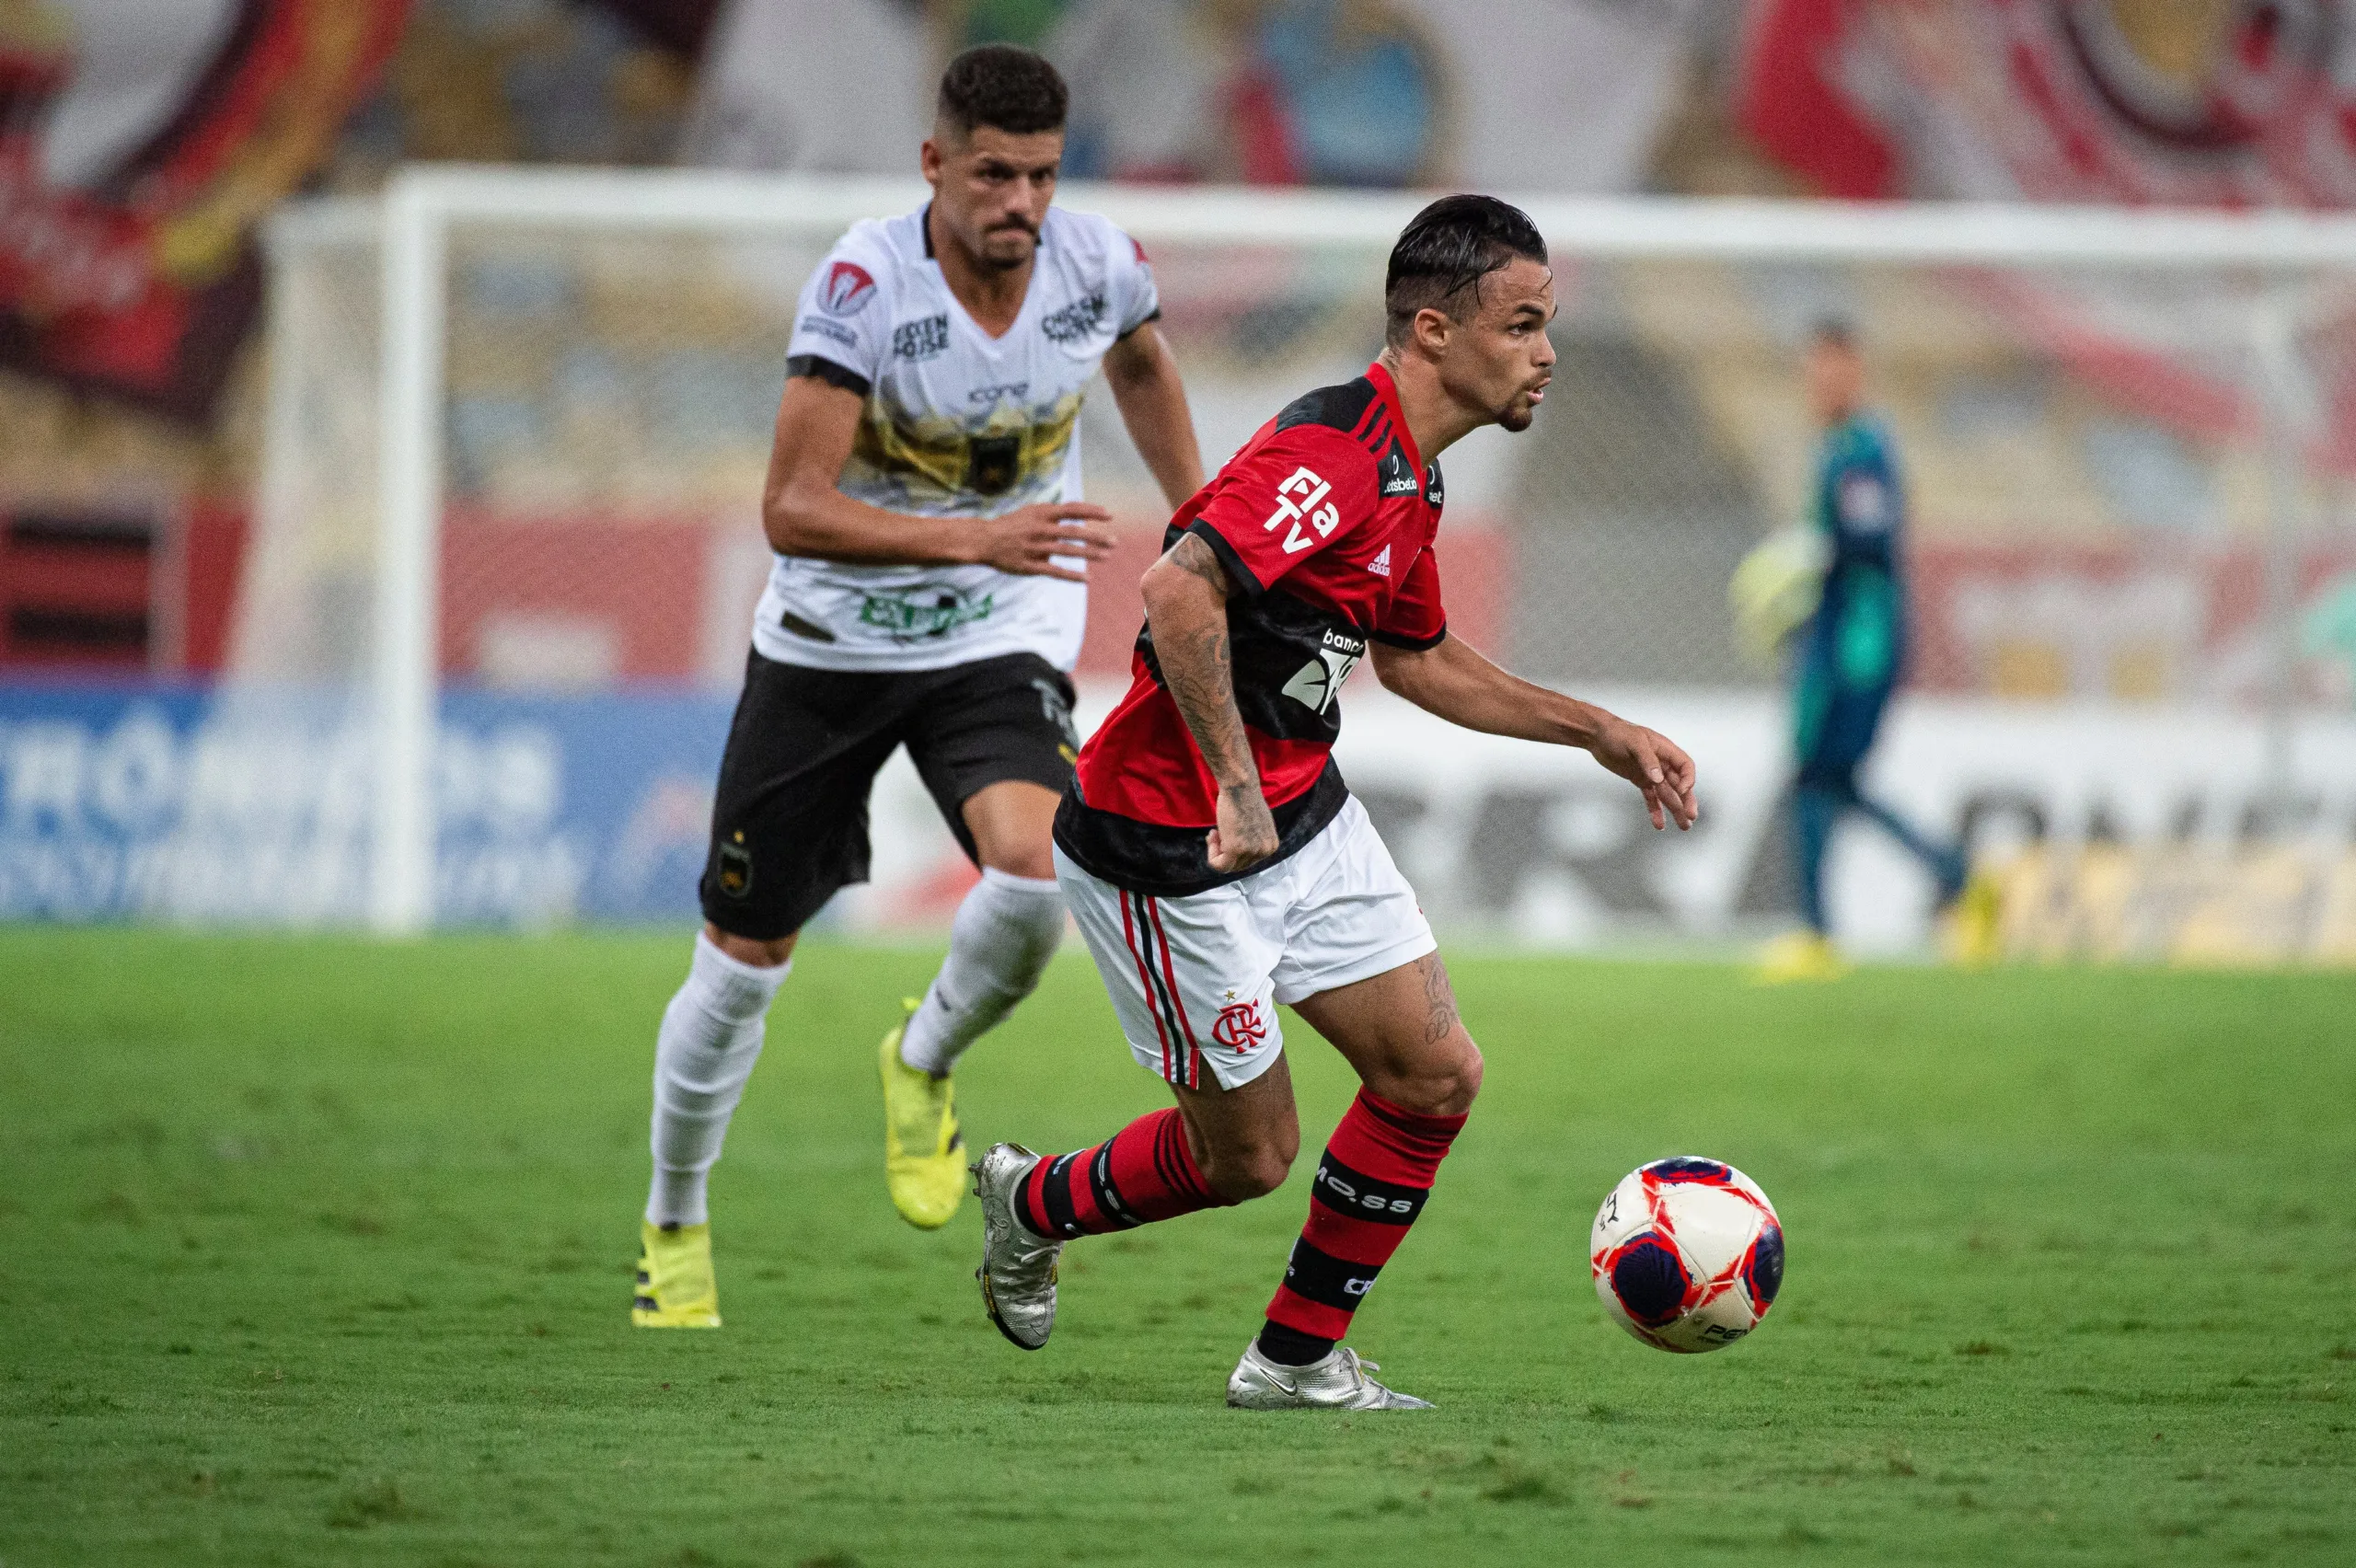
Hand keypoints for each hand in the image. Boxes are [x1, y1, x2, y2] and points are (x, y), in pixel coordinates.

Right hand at [966, 502, 1117, 582]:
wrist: (983, 540)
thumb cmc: (1012, 525)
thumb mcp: (1032, 513)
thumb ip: (1055, 516)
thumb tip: (1081, 521)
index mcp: (1041, 513)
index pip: (1072, 509)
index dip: (1092, 512)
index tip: (1110, 515)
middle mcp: (1039, 529)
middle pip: (1073, 532)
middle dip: (1096, 537)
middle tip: (1115, 541)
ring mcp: (1034, 548)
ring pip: (1066, 551)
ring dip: (1088, 554)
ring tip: (1107, 557)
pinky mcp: (1029, 566)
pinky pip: (1054, 571)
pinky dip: (1072, 575)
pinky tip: (1087, 578)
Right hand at [1206, 780, 1279, 873]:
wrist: (1240, 786)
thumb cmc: (1245, 799)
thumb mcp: (1256, 825)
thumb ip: (1251, 841)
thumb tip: (1237, 854)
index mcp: (1272, 846)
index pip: (1249, 861)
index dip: (1233, 850)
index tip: (1225, 834)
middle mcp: (1265, 851)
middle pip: (1238, 865)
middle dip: (1224, 851)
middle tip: (1215, 832)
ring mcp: (1252, 852)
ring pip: (1227, 866)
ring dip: (1216, 850)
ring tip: (1214, 832)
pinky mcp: (1236, 849)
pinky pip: (1219, 865)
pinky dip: (1211, 854)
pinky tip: (1212, 835)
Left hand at [1589, 718, 1698, 830]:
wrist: (1598, 736)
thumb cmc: (1618, 732)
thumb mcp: (1634, 742)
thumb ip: (1647, 759)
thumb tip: (1658, 778)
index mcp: (1665, 750)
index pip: (1685, 766)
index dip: (1688, 779)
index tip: (1683, 791)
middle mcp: (1661, 763)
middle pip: (1679, 784)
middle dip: (1686, 800)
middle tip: (1691, 816)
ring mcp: (1651, 773)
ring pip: (1667, 794)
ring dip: (1675, 809)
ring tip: (1684, 826)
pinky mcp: (1640, 780)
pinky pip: (1651, 797)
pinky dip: (1655, 810)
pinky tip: (1659, 824)